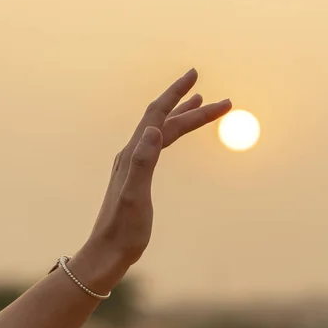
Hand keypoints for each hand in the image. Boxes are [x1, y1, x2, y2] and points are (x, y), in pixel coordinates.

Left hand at [71, 69, 231, 292]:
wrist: (108, 251)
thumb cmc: (124, 229)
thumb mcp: (135, 197)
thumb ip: (143, 162)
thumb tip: (155, 128)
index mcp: (134, 153)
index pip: (158, 115)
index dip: (177, 94)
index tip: (195, 76)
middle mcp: (133, 152)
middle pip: (165, 120)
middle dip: (191, 106)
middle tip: (219, 98)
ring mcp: (135, 163)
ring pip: (162, 131)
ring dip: (183, 116)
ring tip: (200, 102)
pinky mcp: (138, 175)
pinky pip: (160, 145)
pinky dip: (173, 133)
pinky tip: (174, 135)